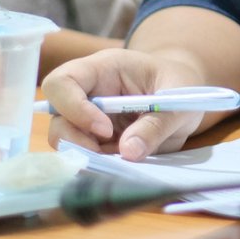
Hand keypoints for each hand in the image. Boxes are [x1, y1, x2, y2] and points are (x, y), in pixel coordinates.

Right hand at [42, 50, 207, 160]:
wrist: (183, 97)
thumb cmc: (179, 85)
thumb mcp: (178, 101)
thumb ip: (157, 124)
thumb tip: (129, 152)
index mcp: (103, 69)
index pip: (63, 82)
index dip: (74, 107)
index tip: (105, 129)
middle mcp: (88, 94)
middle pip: (57, 117)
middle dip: (77, 140)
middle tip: (107, 154)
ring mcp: (88, 120)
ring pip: (65, 142)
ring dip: (87, 157)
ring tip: (120, 162)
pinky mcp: (96, 143)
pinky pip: (83, 158)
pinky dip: (97, 168)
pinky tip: (119, 169)